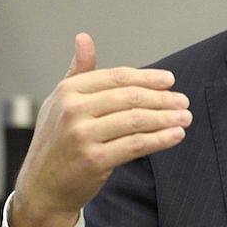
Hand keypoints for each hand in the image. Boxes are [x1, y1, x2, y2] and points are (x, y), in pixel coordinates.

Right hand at [11, 33, 192, 226]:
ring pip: (137, 120)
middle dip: (163, 99)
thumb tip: (84, 38)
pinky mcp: (94, 160)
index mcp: (68, 91)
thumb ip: (78, 71)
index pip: (118, 77)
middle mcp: (73, 110)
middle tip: (184, 101)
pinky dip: (161, 139)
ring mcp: (82, 135)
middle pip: (131, 98)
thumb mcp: (60, 101)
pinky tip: (176, 136)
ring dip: (167, 118)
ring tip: (185, 118)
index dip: (148, 78)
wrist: (41, 188)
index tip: (170, 80)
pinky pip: (136, 145)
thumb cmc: (56, 141)